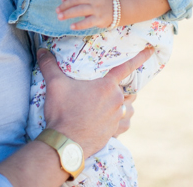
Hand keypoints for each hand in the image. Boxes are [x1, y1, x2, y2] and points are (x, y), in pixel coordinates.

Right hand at [38, 47, 152, 156]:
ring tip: (113, 103)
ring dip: (124, 104)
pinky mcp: (114, 131)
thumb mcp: (54, 85)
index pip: (127, 67)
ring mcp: (117, 117)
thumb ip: (49, 65)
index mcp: (106, 86)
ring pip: (128, 106)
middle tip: (108, 88)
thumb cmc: (62, 112)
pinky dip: (122, 121)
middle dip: (120, 87)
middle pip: (126, 89)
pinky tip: (115, 121)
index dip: (139, 57)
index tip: (150, 51)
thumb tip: (42, 49)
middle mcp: (116, 100)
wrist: (66, 143)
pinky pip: (125, 123)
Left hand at [57, 0, 112, 29]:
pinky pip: (87, 22)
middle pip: (76, 0)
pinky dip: (78, 24)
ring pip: (79, 10)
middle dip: (64, 5)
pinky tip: (71, 26)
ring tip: (59, 17)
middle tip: (57, 10)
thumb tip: (64, 0)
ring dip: (67, 14)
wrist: (119, 7)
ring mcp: (97, 8)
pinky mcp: (99, 19)